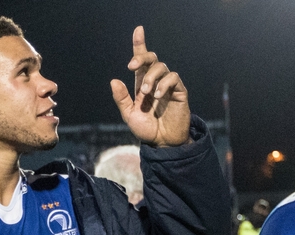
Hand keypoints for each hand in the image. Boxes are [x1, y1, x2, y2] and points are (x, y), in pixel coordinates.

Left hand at [110, 26, 190, 146]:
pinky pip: (174, 78)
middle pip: (152, 59)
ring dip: (151, 77)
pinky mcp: (180, 92)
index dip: (140, 44)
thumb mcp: (129, 115)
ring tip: (147, 93)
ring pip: (161, 67)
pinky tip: (158, 95)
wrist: (163, 143)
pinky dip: (165, 84)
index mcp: (142, 85)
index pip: (142, 61)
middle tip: (131, 67)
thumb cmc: (147, 130)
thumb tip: (114, 80)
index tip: (139, 30)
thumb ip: (122, 99)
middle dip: (141, 57)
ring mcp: (169, 86)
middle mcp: (156, 82)